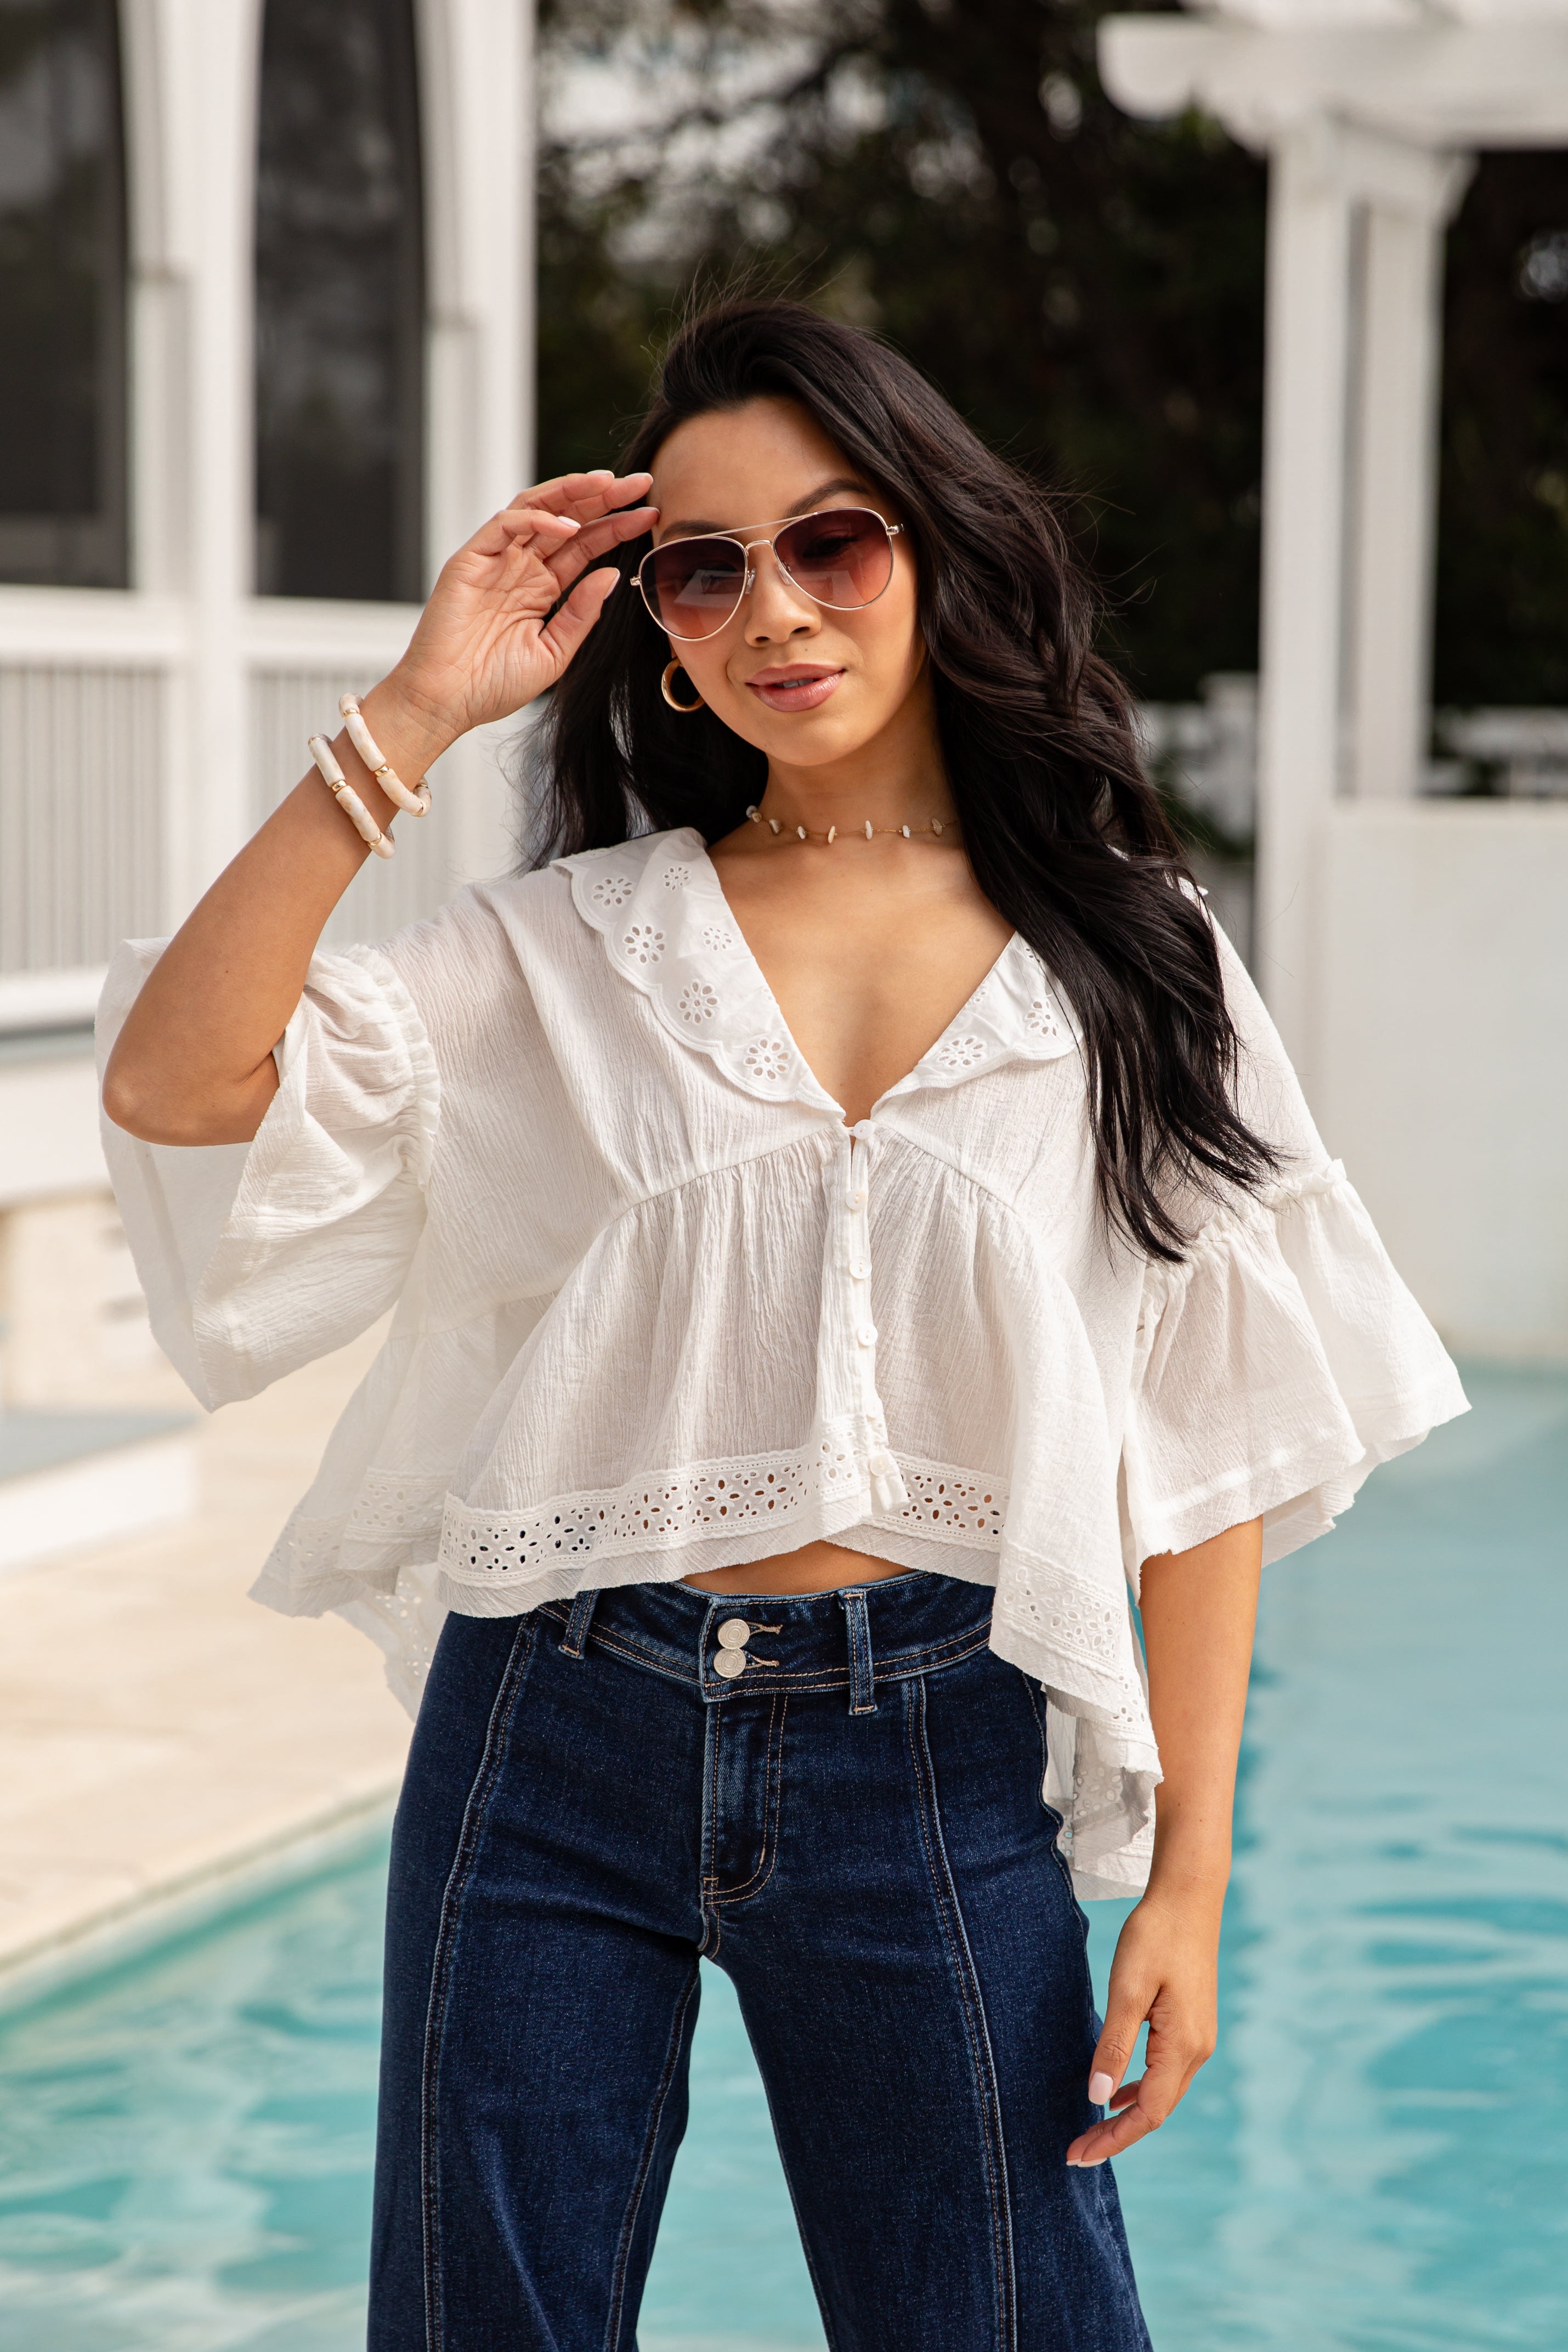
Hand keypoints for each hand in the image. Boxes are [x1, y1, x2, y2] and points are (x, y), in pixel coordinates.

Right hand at [382, 469, 657, 755]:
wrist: (446, 703)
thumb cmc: (492, 685)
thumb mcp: (554, 652)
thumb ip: (582, 614)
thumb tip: (613, 576)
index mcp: (541, 587)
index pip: (585, 545)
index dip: (617, 527)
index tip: (651, 515)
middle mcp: (520, 567)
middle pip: (567, 518)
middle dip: (603, 498)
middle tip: (640, 484)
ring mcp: (495, 560)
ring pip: (536, 508)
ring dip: (573, 492)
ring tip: (609, 485)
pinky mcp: (470, 559)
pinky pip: (505, 524)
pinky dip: (538, 519)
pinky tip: (570, 525)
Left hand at [1065, 1884, 1220, 2167]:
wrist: (1188, 1897)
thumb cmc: (1155, 1936)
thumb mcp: (1127, 1989)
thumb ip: (1114, 2044)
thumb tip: (1098, 2096)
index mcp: (1183, 2046)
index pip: (1147, 2112)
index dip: (1113, 2138)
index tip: (1077, 2155)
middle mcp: (1197, 2050)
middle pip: (1156, 2110)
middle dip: (1116, 2134)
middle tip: (1076, 2153)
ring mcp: (1198, 2039)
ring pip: (1161, 2093)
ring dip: (1127, 2115)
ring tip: (1091, 2131)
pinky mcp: (1192, 2026)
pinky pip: (1165, 2072)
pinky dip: (1139, 2089)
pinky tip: (1116, 2091)